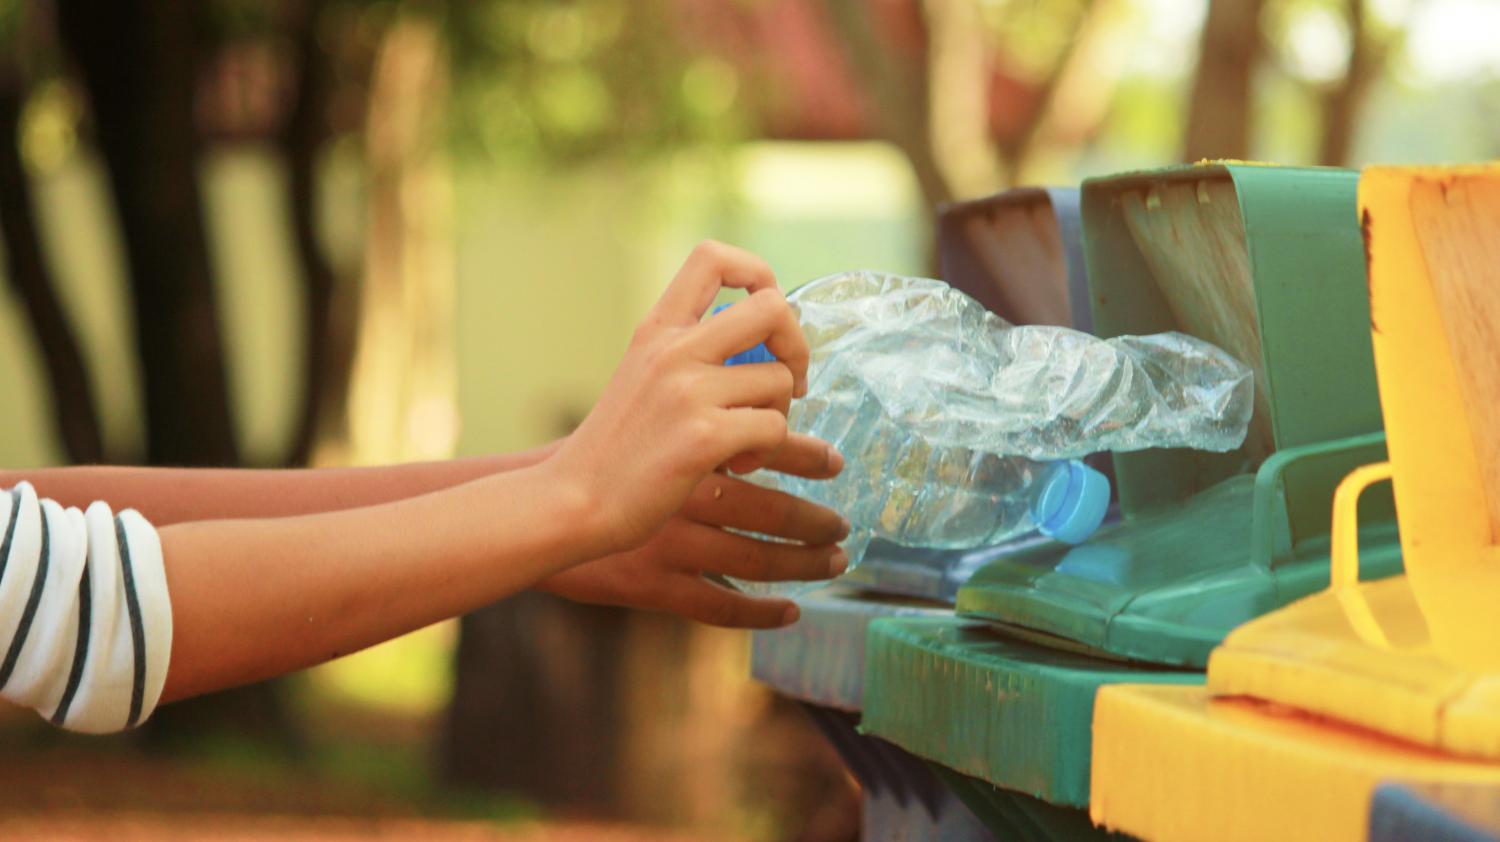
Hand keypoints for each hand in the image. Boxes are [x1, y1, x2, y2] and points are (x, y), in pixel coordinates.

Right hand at [538, 433, 848, 627]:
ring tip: (833, 561)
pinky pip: (721, 608)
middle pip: (771, 509)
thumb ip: (704, 403)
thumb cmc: (600, 451)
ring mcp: (672, 542)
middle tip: (843, 524)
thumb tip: (765, 400)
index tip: (836, 461)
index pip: (767, 441)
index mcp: (688, 441)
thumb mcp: (649, 404)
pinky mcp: (654, 584)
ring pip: (756, 560)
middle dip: (817, 518)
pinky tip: (790, 613)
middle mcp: (685, 492)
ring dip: (804, 564)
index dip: (807, 454)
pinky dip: (761, 614)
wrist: (542, 501)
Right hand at [550, 241, 811, 555]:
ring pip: (780, 380)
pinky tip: (735, 465)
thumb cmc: (615, 450)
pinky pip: (774, 428)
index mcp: (656, 330)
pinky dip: (766, 451)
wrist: (574, 502)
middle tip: (790, 383)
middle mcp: (673, 350)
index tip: (765, 323)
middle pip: (772, 307)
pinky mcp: (703, 436)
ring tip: (745, 443)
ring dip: (778, 415)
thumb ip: (687, 355)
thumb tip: (764, 347)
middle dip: (797, 345)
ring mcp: (688, 391)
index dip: (757, 275)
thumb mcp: (641, 378)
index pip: (713, 257)